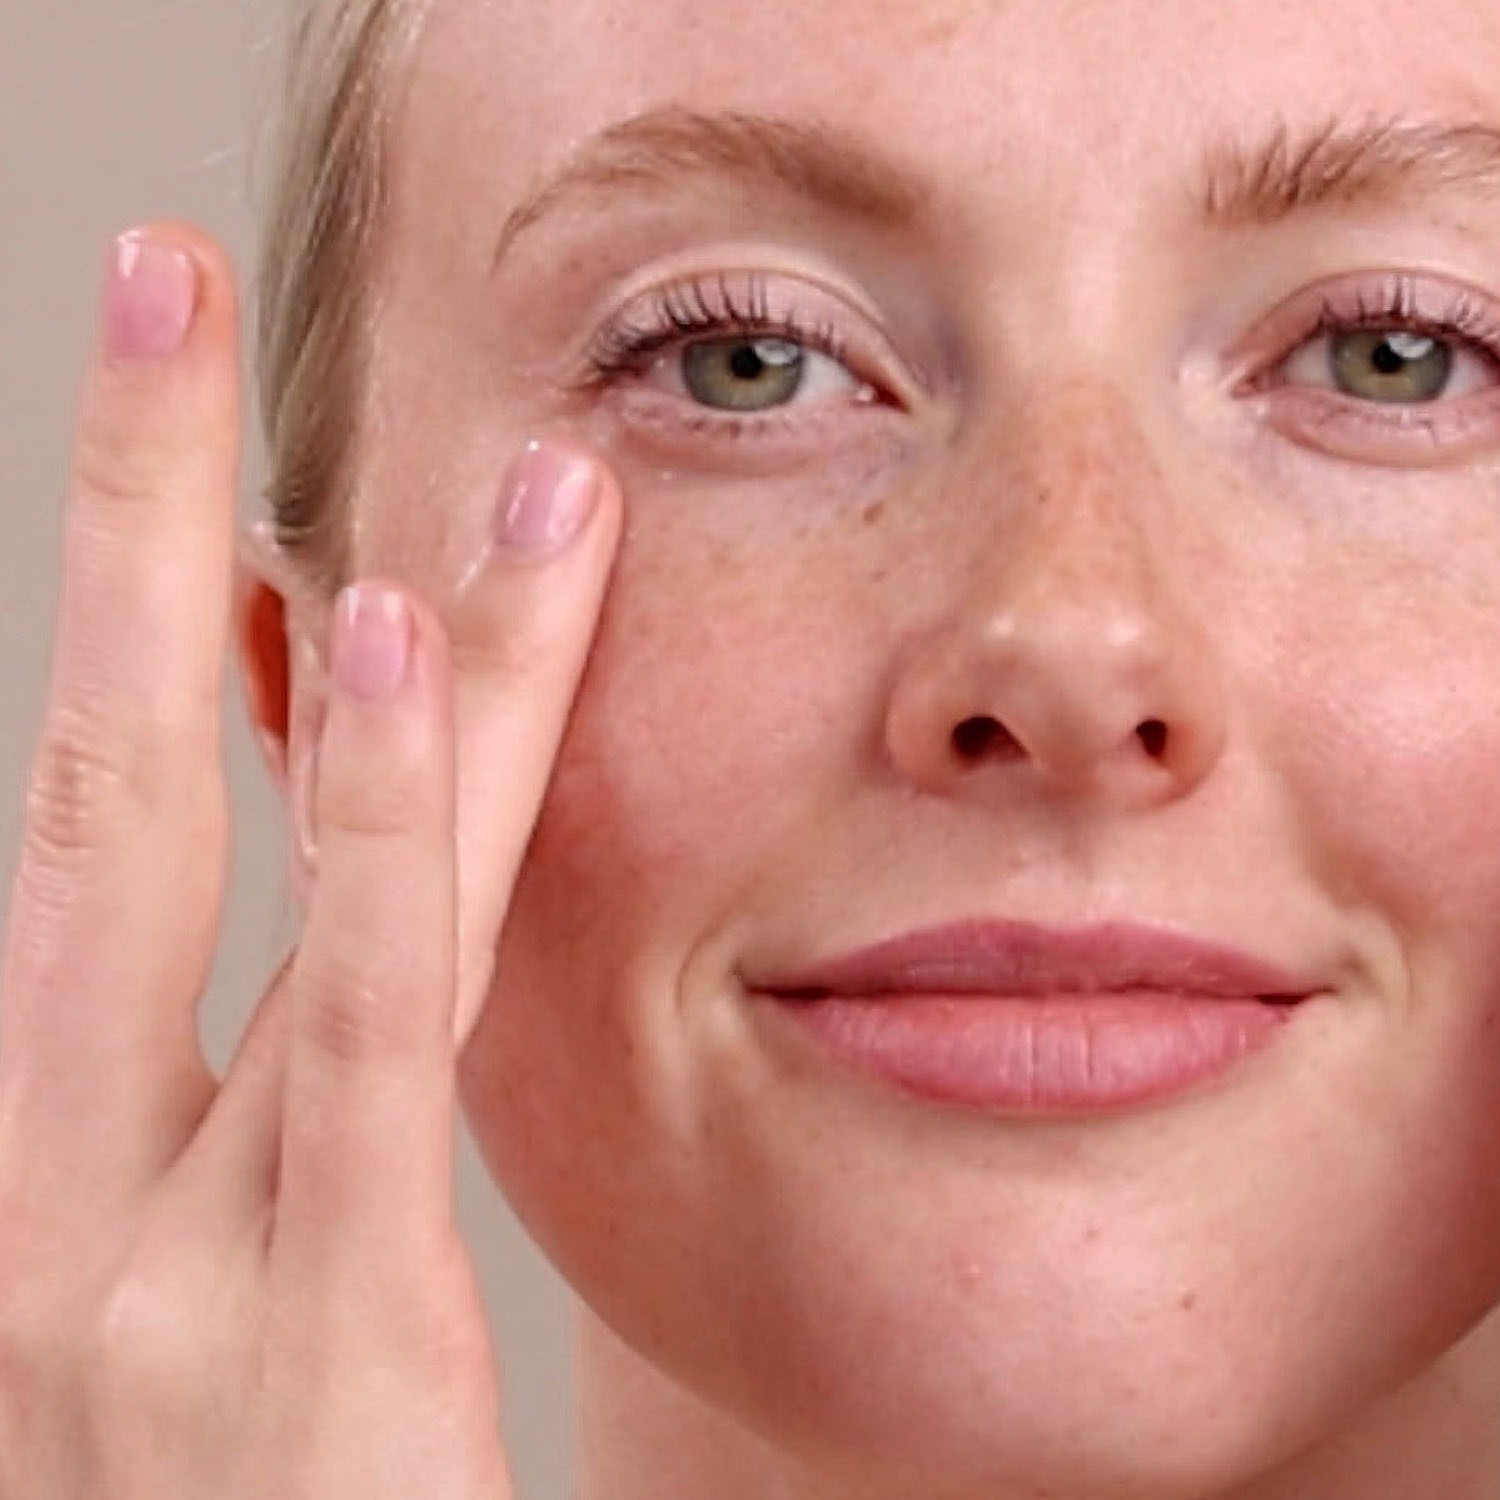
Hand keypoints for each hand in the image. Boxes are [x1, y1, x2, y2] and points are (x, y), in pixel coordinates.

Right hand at [0, 224, 619, 1497]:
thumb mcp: (195, 1327)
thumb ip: (243, 1118)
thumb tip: (301, 899)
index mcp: (48, 1184)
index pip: (101, 846)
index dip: (139, 630)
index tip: (212, 487)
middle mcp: (58, 1200)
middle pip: (97, 781)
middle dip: (116, 510)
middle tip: (152, 283)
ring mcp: (159, 1271)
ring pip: (257, 860)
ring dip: (330, 608)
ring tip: (386, 401)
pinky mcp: (318, 1336)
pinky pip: (357, 1029)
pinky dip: (365, 821)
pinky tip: (386, 628)